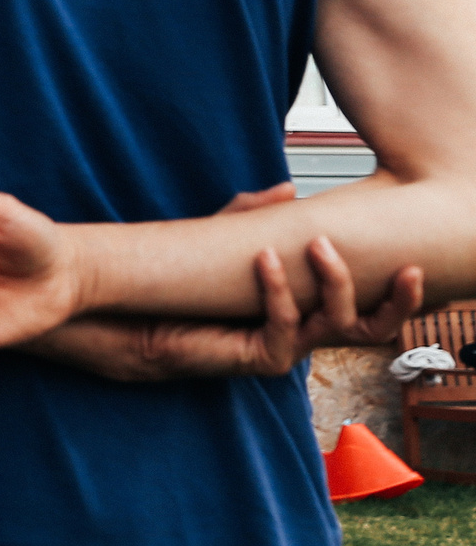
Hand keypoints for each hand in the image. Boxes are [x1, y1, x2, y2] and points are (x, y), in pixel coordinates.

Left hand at [22, 184, 423, 380]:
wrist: (131, 314)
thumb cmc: (176, 283)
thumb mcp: (220, 239)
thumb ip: (251, 215)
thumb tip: (288, 187)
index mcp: (304, 306)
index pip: (366, 302)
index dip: (397, 288)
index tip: (413, 258)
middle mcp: (302, 331)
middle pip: (370, 325)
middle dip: (395, 299)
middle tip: (403, 265)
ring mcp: (283, 347)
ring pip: (336, 326)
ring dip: (334, 283)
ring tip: (319, 246)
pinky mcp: (256, 358)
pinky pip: (285, 328)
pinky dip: (279, 292)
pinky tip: (264, 261)